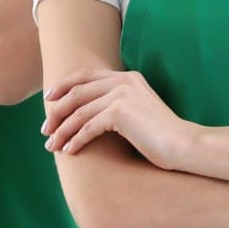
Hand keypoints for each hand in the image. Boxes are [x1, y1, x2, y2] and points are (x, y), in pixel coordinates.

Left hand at [43, 69, 198, 169]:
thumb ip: (117, 103)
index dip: (63, 85)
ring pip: (79, 111)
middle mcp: (123, 81)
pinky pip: (88, 127)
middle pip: (77, 92)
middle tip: (45, 129)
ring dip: (62, 130)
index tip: (48, 99)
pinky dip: (75, 140)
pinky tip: (69, 152)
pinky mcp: (120, 112)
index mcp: (127, 77)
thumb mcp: (138, 111)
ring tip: (52, 145)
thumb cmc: (161, 135)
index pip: (85, 75)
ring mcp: (122, 95)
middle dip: (57, 111)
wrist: (183, 144)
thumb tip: (86, 113)